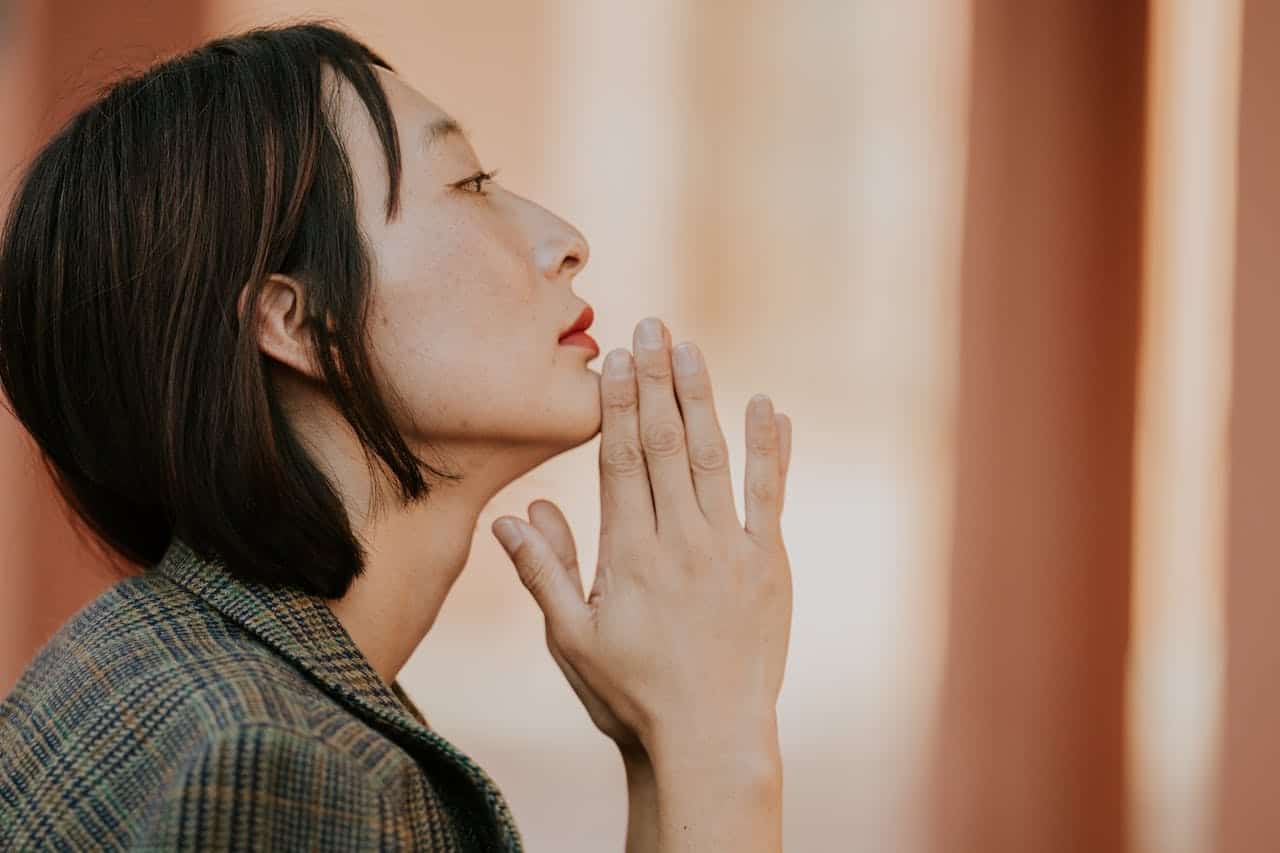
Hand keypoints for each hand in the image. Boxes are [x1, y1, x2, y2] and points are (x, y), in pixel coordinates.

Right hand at [492, 316, 793, 759]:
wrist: (710, 737)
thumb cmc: (631, 694)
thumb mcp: (572, 639)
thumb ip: (544, 572)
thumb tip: (514, 514)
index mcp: (628, 554)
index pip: (620, 461)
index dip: (617, 404)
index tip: (615, 358)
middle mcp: (679, 541)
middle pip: (663, 445)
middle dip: (654, 381)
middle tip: (650, 326)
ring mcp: (729, 549)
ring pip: (711, 457)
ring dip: (701, 398)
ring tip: (690, 348)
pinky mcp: (768, 563)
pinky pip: (769, 494)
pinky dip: (770, 448)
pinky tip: (768, 406)